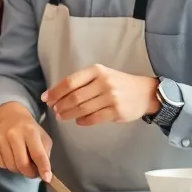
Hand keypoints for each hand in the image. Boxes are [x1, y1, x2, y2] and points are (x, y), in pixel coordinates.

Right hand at [0, 102, 53, 182]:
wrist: (9, 116)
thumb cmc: (29, 130)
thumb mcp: (42, 137)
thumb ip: (45, 154)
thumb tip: (45, 174)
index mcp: (30, 131)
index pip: (38, 154)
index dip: (43, 168)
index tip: (47, 178)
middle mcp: (14, 134)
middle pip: (22, 164)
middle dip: (30, 173)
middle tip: (33, 172)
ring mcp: (0, 138)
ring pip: (11, 166)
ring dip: (18, 169)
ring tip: (21, 160)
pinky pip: (0, 164)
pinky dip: (7, 165)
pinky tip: (10, 156)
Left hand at [42, 64, 159, 125]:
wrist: (144, 92)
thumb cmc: (118, 83)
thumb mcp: (101, 75)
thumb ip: (82, 82)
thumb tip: (56, 94)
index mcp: (96, 71)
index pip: (70, 82)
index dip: (56, 92)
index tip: (46, 99)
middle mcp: (103, 82)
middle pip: (74, 97)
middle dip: (60, 105)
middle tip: (54, 111)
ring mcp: (111, 97)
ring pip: (82, 109)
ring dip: (68, 114)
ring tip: (62, 117)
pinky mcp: (117, 112)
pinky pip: (94, 118)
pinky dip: (83, 121)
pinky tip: (78, 121)